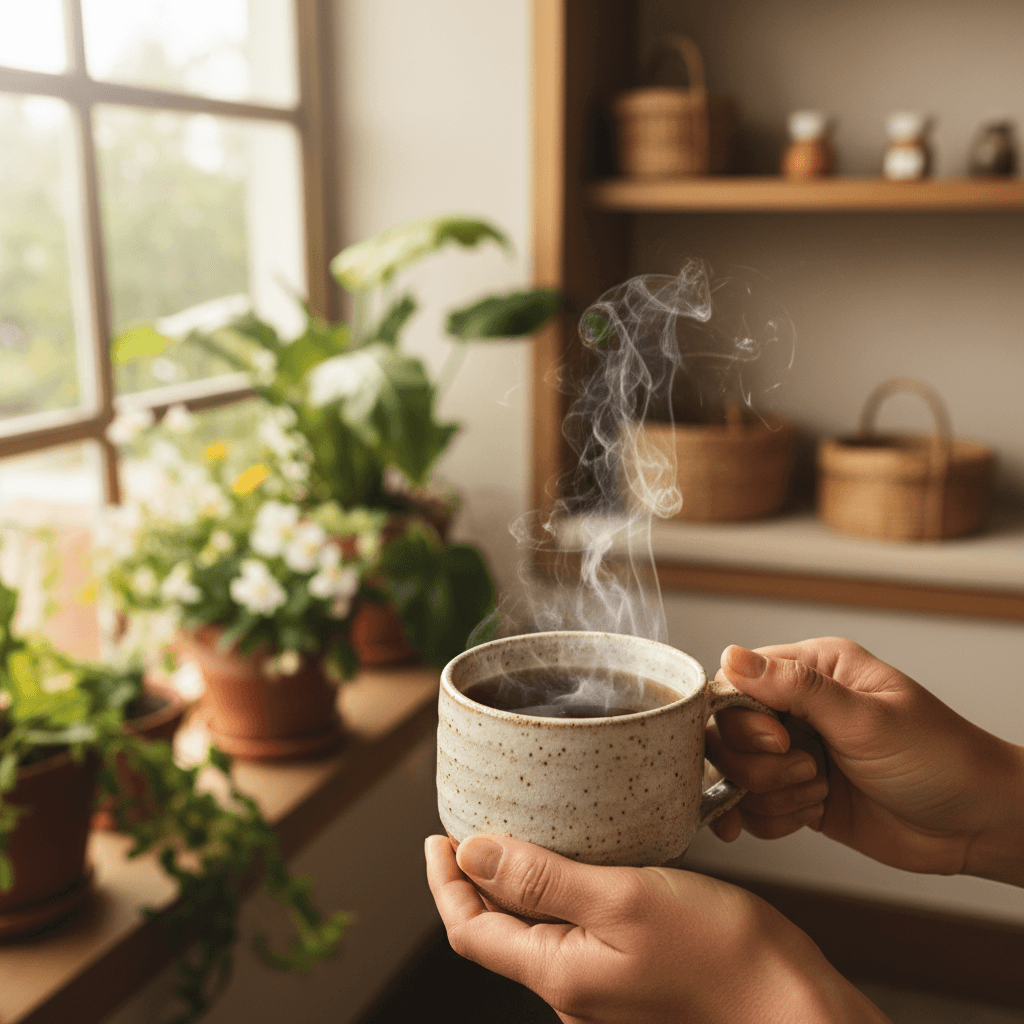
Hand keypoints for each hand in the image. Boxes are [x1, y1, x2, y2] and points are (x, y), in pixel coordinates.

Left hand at [425, 833, 889, 1023]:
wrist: (790, 1002)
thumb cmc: (718, 952)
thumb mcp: (621, 897)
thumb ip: (541, 878)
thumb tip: (470, 854)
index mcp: (556, 972)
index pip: (468, 928)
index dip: (443, 881)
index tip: (436, 836)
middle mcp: (570, 987)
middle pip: (496, 930)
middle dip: (475, 879)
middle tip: (472, 824)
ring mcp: (600, 985)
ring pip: (534, 929)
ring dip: (517, 882)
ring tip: (517, 833)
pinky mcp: (629, 974)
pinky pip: (572, 930)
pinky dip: (558, 892)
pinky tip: (577, 860)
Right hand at [707, 638, 1023, 885]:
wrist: (977, 825)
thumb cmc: (938, 759)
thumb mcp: (865, 719)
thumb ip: (795, 688)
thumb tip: (731, 657)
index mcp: (813, 671)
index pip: (736, 683)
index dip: (744, 719)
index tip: (782, 742)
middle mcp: (797, 709)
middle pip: (728, 732)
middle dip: (758, 764)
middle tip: (808, 771)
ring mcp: (796, 754)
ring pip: (737, 774)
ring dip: (772, 793)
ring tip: (818, 792)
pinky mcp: (798, 795)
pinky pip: (754, 808)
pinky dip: (774, 818)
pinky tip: (809, 816)